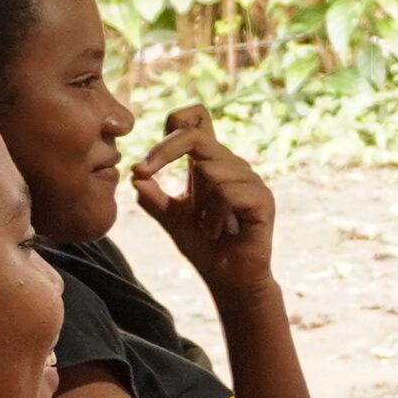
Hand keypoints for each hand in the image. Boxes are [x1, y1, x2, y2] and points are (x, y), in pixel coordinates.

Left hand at [132, 107, 279, 298]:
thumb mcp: (171, 219)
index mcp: (211, 162)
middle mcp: (232, 165)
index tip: (150, 155)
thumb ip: (153, 197)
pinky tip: (218, 232)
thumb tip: (135, 175)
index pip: (198, 118)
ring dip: (198, 205)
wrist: (228, 280)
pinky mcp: (262, 200)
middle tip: (143, 173)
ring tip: (206, 227)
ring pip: (210, 170)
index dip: (174, 122)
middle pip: (195, 136)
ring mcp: (250, 181)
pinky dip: (214, 216)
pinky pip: (228, 192)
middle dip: (163, 152)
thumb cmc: (204, 247)